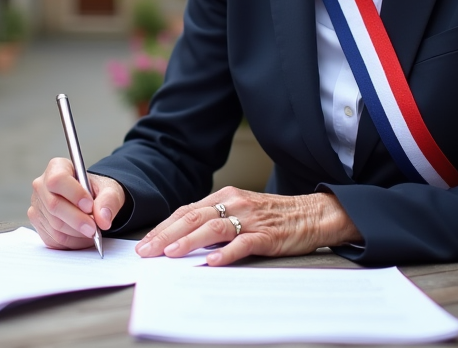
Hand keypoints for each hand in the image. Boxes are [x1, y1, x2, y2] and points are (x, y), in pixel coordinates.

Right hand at [28, 157, 125, 249]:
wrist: (89, 202)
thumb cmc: (96, 191)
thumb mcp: (109, 189)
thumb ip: (109, 201)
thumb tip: (103, 218)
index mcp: (57, 167)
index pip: (58, 179)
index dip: (74, 194)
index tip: (89, 206)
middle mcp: (42, 185)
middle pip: (54, 205)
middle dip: (77, 220)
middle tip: (94, 228)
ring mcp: (37, 206)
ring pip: (54, 225)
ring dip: (76, 233)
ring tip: (92, 231)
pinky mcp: (38, 224)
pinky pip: (53, 238)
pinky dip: (71, 242)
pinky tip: (82, 237)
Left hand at [135, 187, 359, 265]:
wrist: (312, 213)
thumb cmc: (273, 215)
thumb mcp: (240, 210)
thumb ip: (215, 219)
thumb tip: (182, 238)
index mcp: (224, 195)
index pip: (186, 211)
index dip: (163, 227)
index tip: (145, 243)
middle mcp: (234, 203)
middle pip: (193, 218)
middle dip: (166, 235)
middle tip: (147, 251)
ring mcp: (250, 218)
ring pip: (213, 228)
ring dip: (188, 241)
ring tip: (171, 254)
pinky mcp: (266, 235)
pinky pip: (243, 243)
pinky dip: (225, 253)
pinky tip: (212, 262)